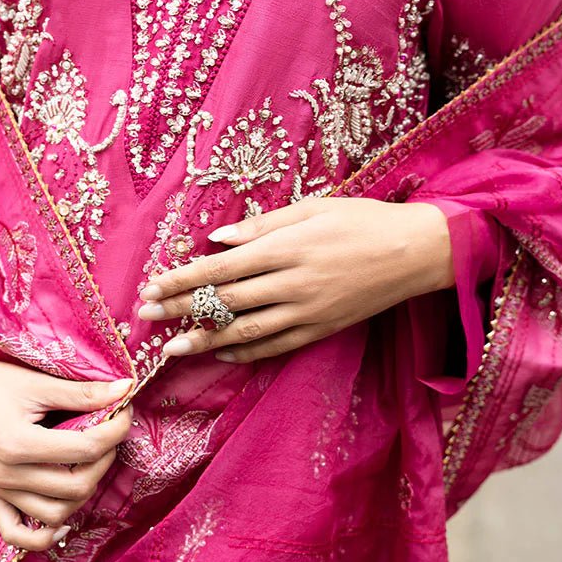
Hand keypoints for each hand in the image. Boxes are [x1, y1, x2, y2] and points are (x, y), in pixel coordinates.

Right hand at [0, 359, 133, 550]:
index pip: (86, 449)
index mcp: (18, 445)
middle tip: (109, 434)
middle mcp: (7, 476)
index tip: (124, 411)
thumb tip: (125, 389)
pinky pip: (17, 535)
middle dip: (105, 460)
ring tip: (90, 462)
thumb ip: (82, 393)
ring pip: (56, 513)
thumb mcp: (37, 382)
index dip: (116, 430)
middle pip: (77, 486)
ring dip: (83, 491)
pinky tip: (63, 518)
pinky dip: (44, 535)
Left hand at [137, 198, 453, 362]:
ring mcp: (307, 311)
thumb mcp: (313, 208)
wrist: (416, 252)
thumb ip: (262, 224)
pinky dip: (247, 352)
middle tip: (146, 318)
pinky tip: (224, 354)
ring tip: (174, 349)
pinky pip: (277, 346)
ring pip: (246, 331)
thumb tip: (217, 240)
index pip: (221, 269)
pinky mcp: (322, 328)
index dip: (183, 280)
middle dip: (181, 310)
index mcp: (286, 247)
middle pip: (225, 301)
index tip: (152, 287)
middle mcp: (292, 283)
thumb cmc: (363, 220)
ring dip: (206, 341)